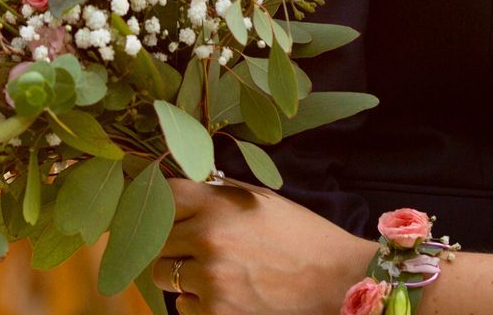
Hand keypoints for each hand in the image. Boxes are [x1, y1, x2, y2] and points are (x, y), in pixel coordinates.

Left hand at [153, 176, 376, 314]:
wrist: (334, 279)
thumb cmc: (300, 235)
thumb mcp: (262, 199)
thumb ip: (219, 193)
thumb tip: (185, 189)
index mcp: (219, 204)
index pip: (166, 195)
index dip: (167, 203)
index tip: (173, 211)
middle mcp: (208, 238)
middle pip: (159, 238)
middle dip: (174, 242)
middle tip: (199, 247)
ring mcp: (209, 278)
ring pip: (163, 274)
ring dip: (181, 274)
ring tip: (215, 272)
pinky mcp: (215, 312)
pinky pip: (182, 306)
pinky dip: (197, 302)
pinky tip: (226, 293)